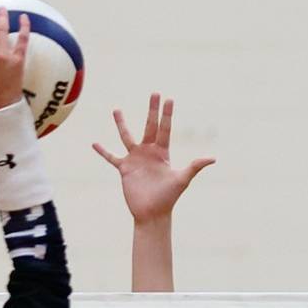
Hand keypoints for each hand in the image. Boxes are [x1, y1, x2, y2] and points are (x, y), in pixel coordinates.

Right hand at [93, 93, 214, 223]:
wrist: (152, 213)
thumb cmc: (168, 198)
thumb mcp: (182, 180)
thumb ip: (194, 167)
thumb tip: (212, 158)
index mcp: (162, 153)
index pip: (165, 129)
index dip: (166, 114)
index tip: (169, 99)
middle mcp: (149, 152)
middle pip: (149, 126)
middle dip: (152, 110)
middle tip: (154, 93)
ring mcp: (135, 159)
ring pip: (127, 137)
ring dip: (121, 124)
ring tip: (116, 109)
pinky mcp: (125, 169)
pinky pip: (111, 158)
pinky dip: (103, 151)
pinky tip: (94, 143)